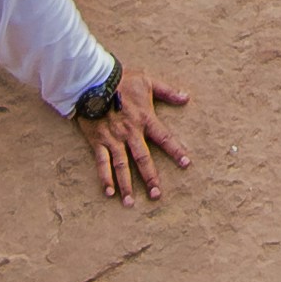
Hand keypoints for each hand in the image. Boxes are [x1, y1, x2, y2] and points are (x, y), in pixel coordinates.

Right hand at [84, 71, 192, 203]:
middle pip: (143, 159)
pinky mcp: (98, 141)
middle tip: (156, 195)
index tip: (186, 164)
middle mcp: (130, 133)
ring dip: (127, 185)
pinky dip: (105, 177)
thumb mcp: (148, 81)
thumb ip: (168, 91)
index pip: (165, 138)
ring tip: (131, 203)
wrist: (93, 80)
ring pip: (122, 166)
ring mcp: (114, 139)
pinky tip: (108, 192)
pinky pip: (102, 162)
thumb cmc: (122, 79)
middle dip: (150, 178)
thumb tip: (186, 97)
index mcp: (145, 119)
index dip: (176, 151)